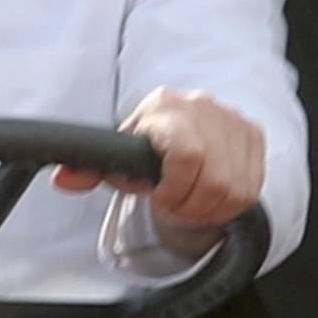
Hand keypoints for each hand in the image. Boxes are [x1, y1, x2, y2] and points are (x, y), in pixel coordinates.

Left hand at [67, 87, 264, 234]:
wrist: (178, 127)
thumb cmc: (146, 145)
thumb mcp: (117, 156)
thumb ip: (89, 169)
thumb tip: (63, 179)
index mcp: (165, 107)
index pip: (187, 154)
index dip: (175, 190)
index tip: (161, 199)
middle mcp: (204, 107)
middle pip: (215, 179)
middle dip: (191, 206)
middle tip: (175, 208)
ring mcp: (234, 121)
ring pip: (236, 188)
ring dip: (211, 209)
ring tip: (190, 206)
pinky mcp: (254, 136)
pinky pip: (251, 188)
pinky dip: (230, 205)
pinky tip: (211, 201)